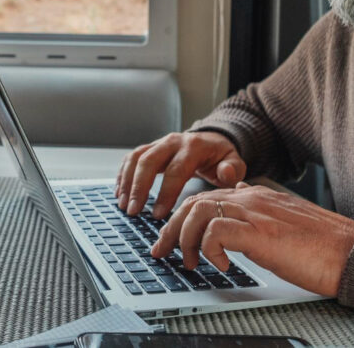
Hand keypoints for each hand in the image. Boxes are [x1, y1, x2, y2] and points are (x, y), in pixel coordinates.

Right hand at [114, 131, 246, 218]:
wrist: (212, 140)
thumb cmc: (221, 157)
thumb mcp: (234, 162)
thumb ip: (232, 170)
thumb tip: (226, 173)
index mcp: (194, 147)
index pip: (176, 170)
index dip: (165, 193)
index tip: (158, 215)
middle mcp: (173, 141)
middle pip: (149, 160)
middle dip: (139, 187)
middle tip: (133, 211)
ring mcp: (159, 143)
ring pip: (136, 158)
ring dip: (127, 181)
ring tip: (123, 204)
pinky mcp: (150, 147)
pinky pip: (131, 158)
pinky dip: (123, 174)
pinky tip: (119, 192)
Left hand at [150, 184, 353, 296]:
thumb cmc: (324, 246)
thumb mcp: (283, 223)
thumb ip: (258, 214)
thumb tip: (234, 210)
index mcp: (256, 195)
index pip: (206, 196)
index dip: (182, 217)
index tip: (170, 239)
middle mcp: (252, 198)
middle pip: (194, 201)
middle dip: (171, 228)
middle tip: (162, 252)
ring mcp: (256, 212)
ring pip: (198, 211)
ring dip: (185, 239)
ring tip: (191, 262)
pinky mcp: (260, 233)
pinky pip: (216, 230)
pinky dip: (208, 248)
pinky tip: (218, 265)